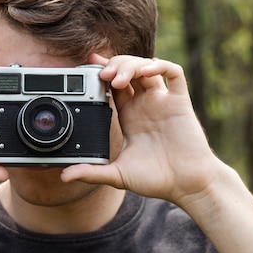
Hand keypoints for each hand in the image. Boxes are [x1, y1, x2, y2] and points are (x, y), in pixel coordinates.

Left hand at [62, 54, 220, 206]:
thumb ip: (92, 172)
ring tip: (117, 78)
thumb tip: (64, 177)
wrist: (187, 186)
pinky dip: (159, 66)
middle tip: (102, 75)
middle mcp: (145, 104)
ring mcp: (162, 101)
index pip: (113, 84)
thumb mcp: (117, 175)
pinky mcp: (180, 102)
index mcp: (130, 115)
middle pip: (128, 70)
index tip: (86, 67)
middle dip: (113, 66)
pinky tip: (146, 71)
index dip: (101, 72)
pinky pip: (173, 73)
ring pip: (146, 66)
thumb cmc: (157, 180)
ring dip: (130, 65)